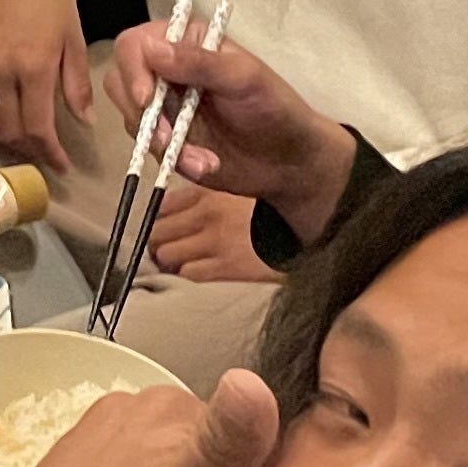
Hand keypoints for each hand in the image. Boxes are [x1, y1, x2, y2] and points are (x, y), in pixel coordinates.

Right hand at [0, 0, 91, 172]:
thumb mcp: (72, 38)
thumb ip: (76, 84)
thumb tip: (83, 121)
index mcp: (32, 67)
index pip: (37, 128)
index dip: (49, 153)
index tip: (61, 164)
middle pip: (8, 131)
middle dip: (27, 150)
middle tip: (44, 154)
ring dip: (7, 136)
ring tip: (26, 140)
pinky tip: (2, 117)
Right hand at [112, 19, 357, 244]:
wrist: (288, 161)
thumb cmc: (274, 107)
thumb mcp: (243, 78)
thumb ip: (199, 62)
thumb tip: (151, 50)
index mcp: (184, 42)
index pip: (135, 45)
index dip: (133, 70)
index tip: (145, 99)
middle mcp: (166, 71)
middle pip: (120, 81)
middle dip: (141, 114)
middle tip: (168, 138)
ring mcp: (162, 108)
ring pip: (132, 120)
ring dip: (162, 143)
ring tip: (202, 159)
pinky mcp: (164, 140)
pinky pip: (148, 150)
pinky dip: (174, 161)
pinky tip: (205, 165)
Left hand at [144, 184, 271, 281]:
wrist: (312, 229)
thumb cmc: (279, 212)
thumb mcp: (243, 190)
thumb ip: (212, 195)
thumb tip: (183, 209)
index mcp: (210, 191)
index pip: (161, 205)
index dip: (156, 221)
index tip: (161, 230)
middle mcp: (207, 213)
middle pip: (155, 231)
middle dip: (158, 244)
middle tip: (168, 252)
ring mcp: (215, 240)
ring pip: (165, 255)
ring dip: (170, 263)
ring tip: (182, 266)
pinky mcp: (228, 266)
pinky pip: (189, 274)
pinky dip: (188, 276)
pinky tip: (200, 274)